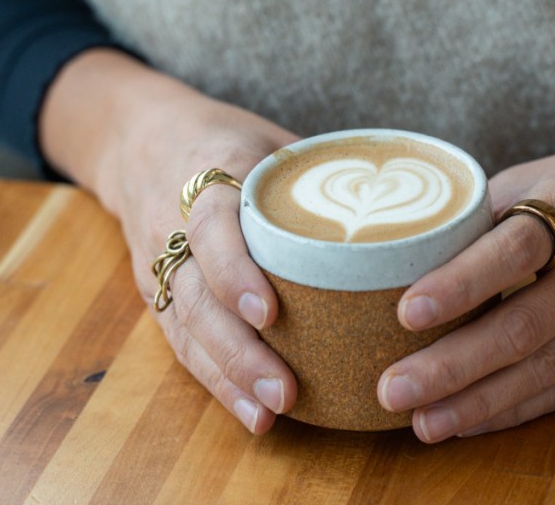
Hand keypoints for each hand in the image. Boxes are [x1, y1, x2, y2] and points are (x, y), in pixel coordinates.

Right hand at [40, 50, 299, 433]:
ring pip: (186, 328)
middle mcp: (173, 225)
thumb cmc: (225, 140)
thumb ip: (324, 174)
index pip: (210, 227)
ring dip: (228, 376)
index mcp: (205, 176)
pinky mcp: (158, 294)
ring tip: (270, 413)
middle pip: (195, 296)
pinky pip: (182, 342)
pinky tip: (251, 414)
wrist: (141, 140)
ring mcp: (161, 264)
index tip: (271, 312)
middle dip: (238, 349)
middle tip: (285, 390)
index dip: (235, 270)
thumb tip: (413, 208)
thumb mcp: (272, 139)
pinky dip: (216, 381)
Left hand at [377, 126, 554, 442]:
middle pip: (524, 326)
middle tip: (390, 388)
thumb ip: (493, 210)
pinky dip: (514, 410)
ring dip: (477, 402)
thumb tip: (415, 247)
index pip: (516, 250)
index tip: (405, 311)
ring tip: (420, 422)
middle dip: (452, 365)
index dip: (461, 284)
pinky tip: (466, 421)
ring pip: (544, 370)